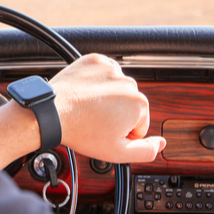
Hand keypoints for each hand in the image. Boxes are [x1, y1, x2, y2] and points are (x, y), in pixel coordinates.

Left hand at [50, 54, 164, 163]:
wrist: (52, 112)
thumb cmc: (81, 131)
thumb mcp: (117, 153)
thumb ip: (146, 151)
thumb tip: (161, 143)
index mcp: (139, 104)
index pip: (140, 124)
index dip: (123, 134)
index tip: (106, 134)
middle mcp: (129, 83)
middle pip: (128, 105)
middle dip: (116, 115)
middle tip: (95, 123)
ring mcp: (111, 69)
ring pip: (115, 89)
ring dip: (106, 98)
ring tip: (88, 108)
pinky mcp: (95, 61)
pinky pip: (102, 74)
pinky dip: (95, 83)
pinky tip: (85, 94)